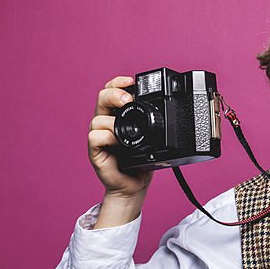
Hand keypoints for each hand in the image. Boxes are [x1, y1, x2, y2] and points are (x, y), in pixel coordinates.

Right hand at [88, 75, 152, 226]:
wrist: (134, 186)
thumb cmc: (142, 162)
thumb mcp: (152, 139)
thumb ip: (155, 124)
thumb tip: (174, 113)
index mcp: (118, 116)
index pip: (113, 91)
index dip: (119, 83)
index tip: (132, 81)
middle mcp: (106, 123)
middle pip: (102, 97)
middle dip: (114, 94)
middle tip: (128, 100)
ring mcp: (99, 136)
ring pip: (98, 118)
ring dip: (113, 121)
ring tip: (126, 131)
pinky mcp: (95, 151)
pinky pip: (95, 136)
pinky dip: (107, 136)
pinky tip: (118, 143)